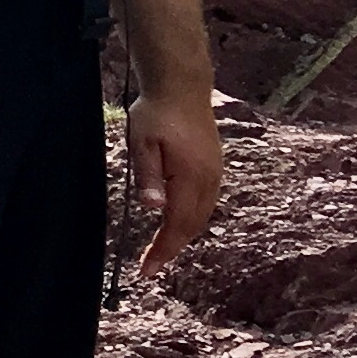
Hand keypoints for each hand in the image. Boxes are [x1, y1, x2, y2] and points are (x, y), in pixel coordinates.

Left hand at [123, 88, 224, 277]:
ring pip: (202, 216)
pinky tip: (178, 222)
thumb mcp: (142, 142)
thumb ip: (148, 175)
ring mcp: (215, 173)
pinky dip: (191, 219)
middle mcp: (209, 180)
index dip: (163, 250)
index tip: (147, 270)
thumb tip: (153, 208)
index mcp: (191, 177)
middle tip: (150, 267)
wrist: (182, 87)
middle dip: (172, 248)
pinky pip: (205, 203)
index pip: (177, 225)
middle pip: (193, 226)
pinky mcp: (213, 167)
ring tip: (161, 251)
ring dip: (183, 235)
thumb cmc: (156, 112)